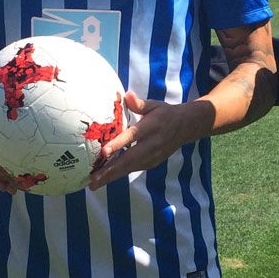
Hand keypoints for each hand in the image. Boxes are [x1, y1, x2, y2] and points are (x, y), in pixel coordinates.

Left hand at [87, 91, 211, 189]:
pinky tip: (105, 178)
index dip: (118, 144)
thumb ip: (139, 103)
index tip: (104, 152)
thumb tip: (126, 95)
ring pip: (130, 168)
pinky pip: (133, 169)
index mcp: (152, 127)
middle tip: (92, 179)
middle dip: (110, 170)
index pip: (132, 136)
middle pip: (129, 159)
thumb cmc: (164, 113)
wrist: (185, 127)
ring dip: (111, 176)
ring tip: (94, 184)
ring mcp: (153, 156)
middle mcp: (152, 144)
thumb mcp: (154, 105)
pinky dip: (119, 174)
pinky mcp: (152, 163)